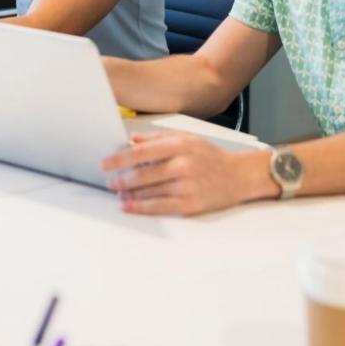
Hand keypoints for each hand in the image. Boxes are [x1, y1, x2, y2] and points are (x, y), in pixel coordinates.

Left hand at [100, 133, 268, 216]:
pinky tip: (128, 205)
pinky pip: (159, 206)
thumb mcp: (187, 138)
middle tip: (109, 181)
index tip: (105, 163)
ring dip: (128, 193)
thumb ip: (158, 138)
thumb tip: (132, 140)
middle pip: (143, 174)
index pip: (142, 152)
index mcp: (180, 145)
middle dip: (121, 179)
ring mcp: (187, 186)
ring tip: (117, 192)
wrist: (239, 176)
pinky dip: (140, 207)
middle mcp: (183, 165)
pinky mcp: (190, 204)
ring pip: (149, 191)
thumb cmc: (211, 156)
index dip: (120, 159)